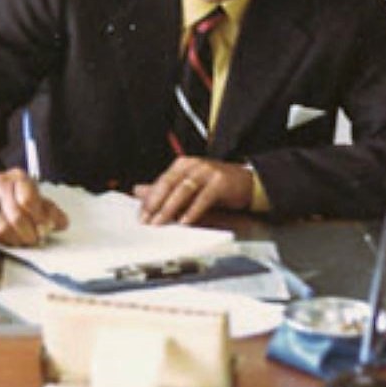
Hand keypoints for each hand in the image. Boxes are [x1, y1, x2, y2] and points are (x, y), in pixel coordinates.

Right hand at [0, 169, 67, 245]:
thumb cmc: (19, 196)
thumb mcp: (38, 198)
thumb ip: (51, 211)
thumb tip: (62, 224)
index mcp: (18, 177)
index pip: (28, 200)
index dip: (39, 218)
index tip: (45, 228)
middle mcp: (0, 184)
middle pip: (16, 216)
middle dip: (29, 233)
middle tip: (36, 239)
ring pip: (3, 228)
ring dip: (18, 239)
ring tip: (25, 240)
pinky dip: (6, 240)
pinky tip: (13, 238)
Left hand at [132, 157, 253, 225]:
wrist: (248, 182)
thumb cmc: (217, 185)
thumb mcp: (188, 185)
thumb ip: (165, 189)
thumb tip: (138, 191)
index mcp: (183, 164)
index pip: (161, 181)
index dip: (149, 199)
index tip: (140, 215)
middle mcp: (194, 165)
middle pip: (169, 184)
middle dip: (156, 204)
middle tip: (146, 220)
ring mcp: (208, 172)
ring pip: (184, 190)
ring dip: (170, 208)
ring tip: (161, 222)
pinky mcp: (220, 182)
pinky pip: (203, 197)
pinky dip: (193, 210)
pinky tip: (185, 221)